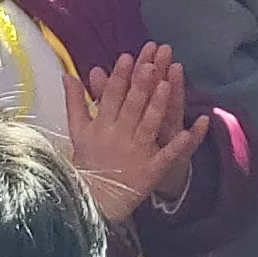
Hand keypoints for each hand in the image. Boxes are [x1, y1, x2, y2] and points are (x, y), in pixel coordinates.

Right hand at [65, 44, 209, 223]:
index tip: (127, 57)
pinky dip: (177, 144)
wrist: (94, 199)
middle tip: (151, 64)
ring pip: (148, 125)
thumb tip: (68, 74)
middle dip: (141, 85)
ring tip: (166, 85)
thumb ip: (75, 101)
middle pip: (132, 106)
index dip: (120, 77)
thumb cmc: (88, 160)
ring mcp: (136, 153)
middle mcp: (118, 136)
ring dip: (157, 106)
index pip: (112, 96)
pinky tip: (189, 131)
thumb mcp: (78, 131)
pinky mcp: (150, 171)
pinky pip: (166, 156)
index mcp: (101, 125)